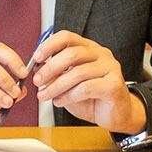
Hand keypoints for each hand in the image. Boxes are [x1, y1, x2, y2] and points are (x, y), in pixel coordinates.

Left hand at [29, 32, 146, 133]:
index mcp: (90, 48)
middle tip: (37, 81)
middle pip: (72, 54)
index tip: (36, 58)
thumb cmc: (92, 98)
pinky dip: (68, 96)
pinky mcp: (114, 85)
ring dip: (56, 86)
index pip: (68, 37)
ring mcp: (110, 68)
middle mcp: (101, 54)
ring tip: (45, 96)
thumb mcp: (69, 83)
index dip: (49, 45)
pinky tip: (59, 101)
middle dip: (50, 68)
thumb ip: (56, 74)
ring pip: (77, 73)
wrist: (115, 115)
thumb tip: (37, 69)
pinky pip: (85, 88)